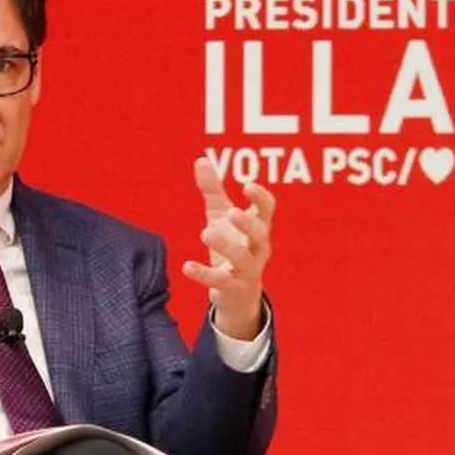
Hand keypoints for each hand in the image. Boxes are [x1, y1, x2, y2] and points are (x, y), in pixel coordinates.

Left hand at [183, 157, 273, 340]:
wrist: (237, 294)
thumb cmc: (232, 246)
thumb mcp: (220, 216)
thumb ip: (212, 190)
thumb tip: (200, 159)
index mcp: (258, 228)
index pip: (267, 211)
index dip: (261, 199)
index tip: (249, 185)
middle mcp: (258, 250)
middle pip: (260, 235)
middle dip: (248, 224)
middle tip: (232, 212)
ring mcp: (247, 271)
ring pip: (243, 259)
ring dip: (226, 246)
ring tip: (206, 233)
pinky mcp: (232, 288)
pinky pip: (219, 281)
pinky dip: (204, 274)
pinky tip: (187, 266)